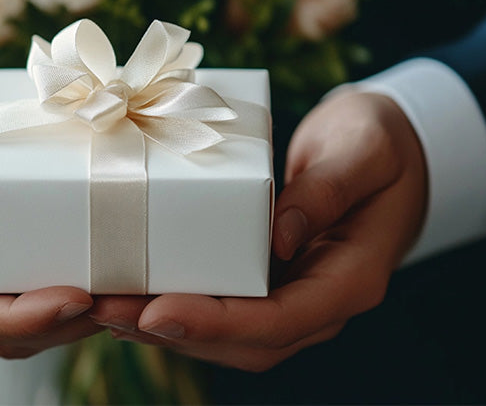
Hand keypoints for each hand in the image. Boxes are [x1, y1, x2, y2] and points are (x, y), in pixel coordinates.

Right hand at [0, 106, 100, 358]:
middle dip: (66, 326)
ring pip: (32, 330)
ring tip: (128, 300)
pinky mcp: (5, 279)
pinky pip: (41, 304)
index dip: (24, 316)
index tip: (76, 298)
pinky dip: (79, 303)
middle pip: (10, 335)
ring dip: (80, 322)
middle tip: (120, 303)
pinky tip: (114, 285)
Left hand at [89, 91, 427, 370]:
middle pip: (244, 342)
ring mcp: (291, 296)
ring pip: (226, 336)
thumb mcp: (364, 150)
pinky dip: (174, 306)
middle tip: (106, 310)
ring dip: (162, 326)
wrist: (383, 149)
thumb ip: (329, 189)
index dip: (217, 325)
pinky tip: (129, 294)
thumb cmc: (379, 143)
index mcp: (351, 278)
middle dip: (172, 331)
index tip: (156, 313)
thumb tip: (279, 236)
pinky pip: (221, 307)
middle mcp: (319, 301)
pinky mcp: (267, 281)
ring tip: (102, 307)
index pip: (282, 321)